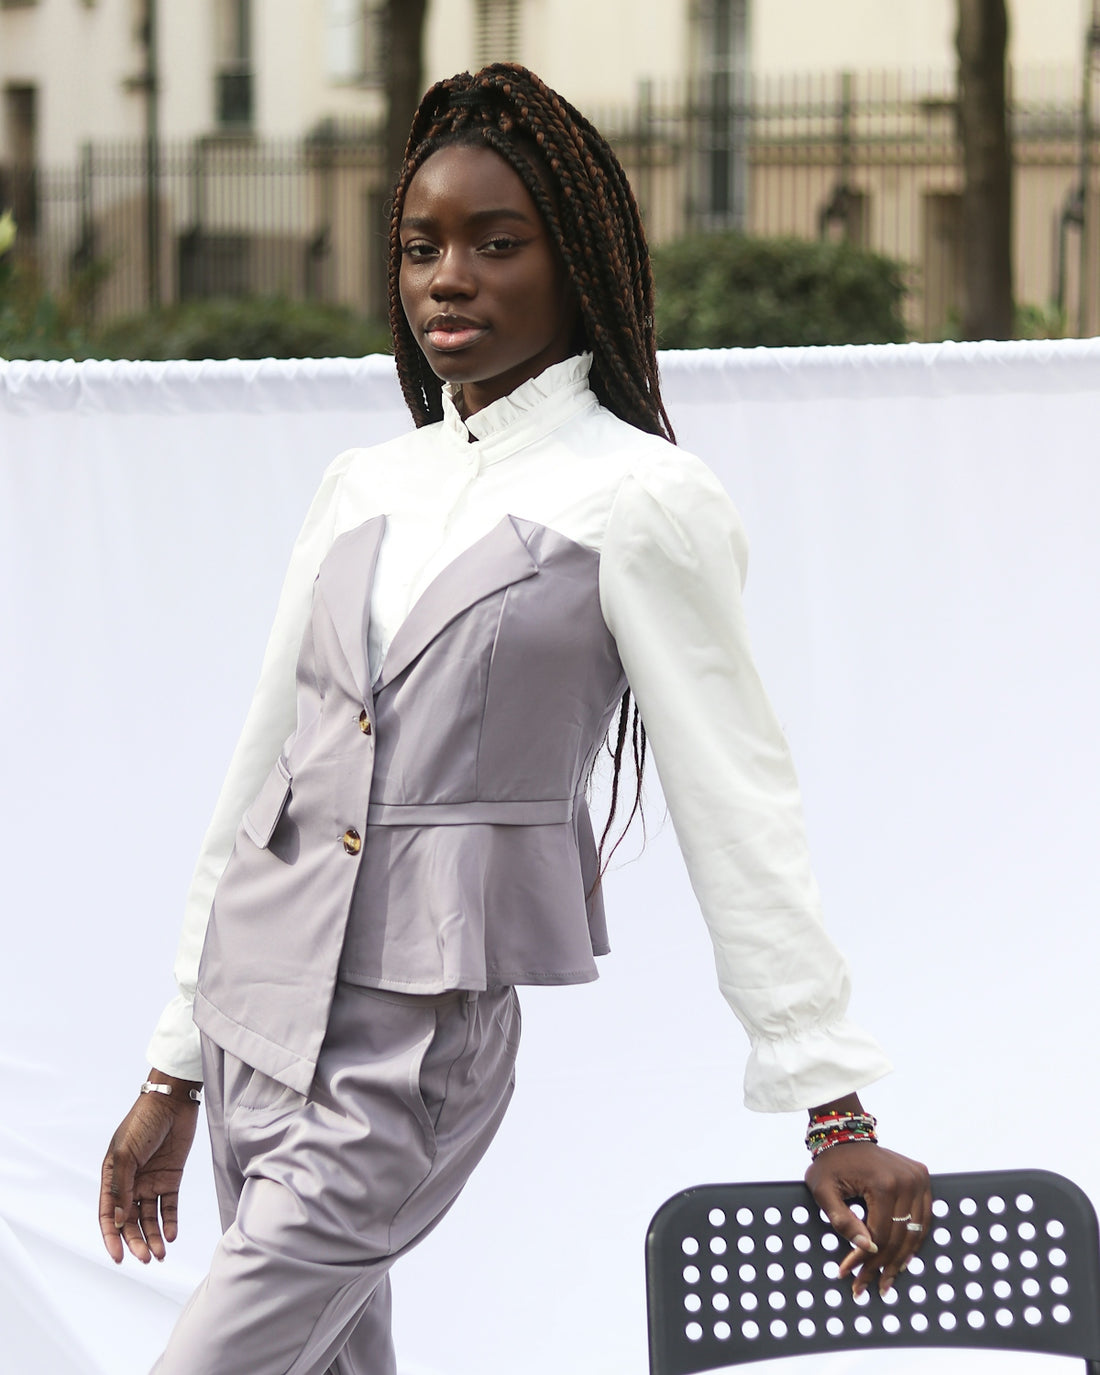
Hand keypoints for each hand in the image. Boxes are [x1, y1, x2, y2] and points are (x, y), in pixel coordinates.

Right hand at [99, 1074, 200, 1263]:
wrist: (172, 1101)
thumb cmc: (143, 1123)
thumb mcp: (126, 1154)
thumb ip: (122, 1187)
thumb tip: (119, 1220)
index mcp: (112, 1177)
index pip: (109, 1215)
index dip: (112, 1238)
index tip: (119, 1258)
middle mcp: (130, 1183)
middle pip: (130, 1221)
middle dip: (137, 1242)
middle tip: (146, 1259)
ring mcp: (151, 1181)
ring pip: (149, 1217)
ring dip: (154, 1237)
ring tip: (160, 1254)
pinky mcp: (171, 1177)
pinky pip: (169, 1206)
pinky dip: (170, 1222)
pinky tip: (172, 1236)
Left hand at [806, 1141, 930, 1295]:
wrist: (845, 1136)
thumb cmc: (830, 1165)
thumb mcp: (823, 1191)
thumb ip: (841, 1220)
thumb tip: (865, 1249)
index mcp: (883, 1183)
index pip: (879, 1234)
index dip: (864, 1259)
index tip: (848, 1274)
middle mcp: (907, 1180)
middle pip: (898, 1237)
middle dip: (881, 1266)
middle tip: (866, 1287)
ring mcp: (919, 1178)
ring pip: (914, 1232)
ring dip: (901, 1260)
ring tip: (885, 1282)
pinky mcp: (923, 1178)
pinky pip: (922, 1219)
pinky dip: (912, 1242)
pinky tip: (901, 1261)